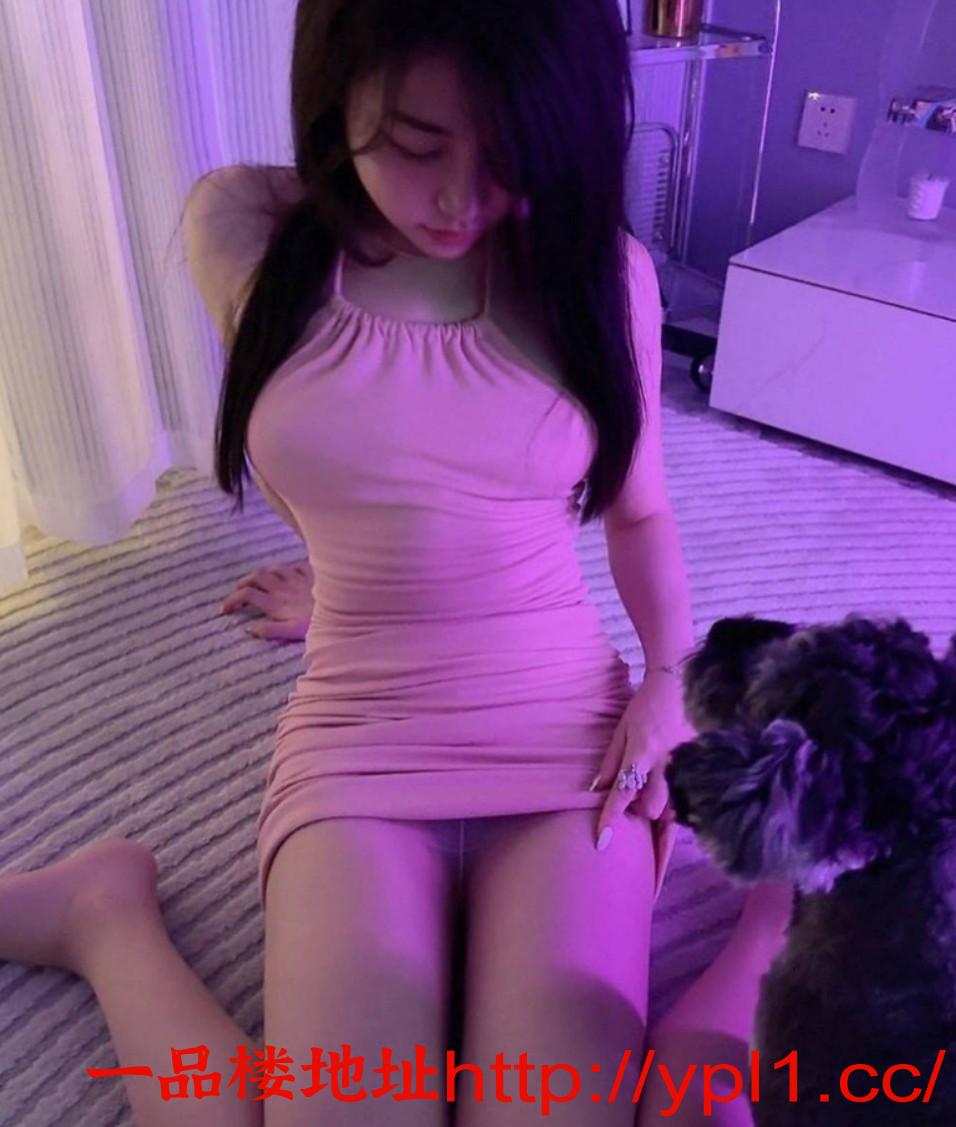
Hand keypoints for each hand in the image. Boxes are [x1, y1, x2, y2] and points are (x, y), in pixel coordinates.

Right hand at [219, 559, 313, 641]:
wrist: (347, 608)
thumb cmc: (319, 623)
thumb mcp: (292, 632)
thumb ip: (270, 630)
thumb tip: (249, 628)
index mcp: (276, 602)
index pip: (246, 595)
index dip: (232, 600)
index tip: (224, 610)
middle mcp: (283, 586)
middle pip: (256, 576)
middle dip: (243, 582)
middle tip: (238, 591)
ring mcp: (298, 577)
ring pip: (274, 568)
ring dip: (264, 573)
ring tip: (260, 580)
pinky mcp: (313, 572)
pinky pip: (296, 565)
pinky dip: (289, 568)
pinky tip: (290, 573)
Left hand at [589, 671, 695, 851]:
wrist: (681, 683)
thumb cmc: (646, 705)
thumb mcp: (622, 729)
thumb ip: (611, 761)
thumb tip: (598, 790)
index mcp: (642, 753)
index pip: (623, 794)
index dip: (610, 819)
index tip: (602, 842)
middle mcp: (666, 764)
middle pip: (652, 810)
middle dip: (641, 812)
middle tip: (637, 796)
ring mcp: (688, 767)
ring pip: (675, 810)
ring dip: (661, 811)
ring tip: (655, 796)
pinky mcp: (703, 767)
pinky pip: (691, 800)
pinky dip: (680, 806)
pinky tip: (675, 799)